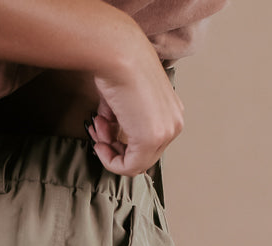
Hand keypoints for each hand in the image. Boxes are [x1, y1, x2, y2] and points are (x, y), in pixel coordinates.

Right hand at [87, 40, 183, 175]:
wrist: (118, 52)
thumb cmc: (119, 64)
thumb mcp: (125, 97)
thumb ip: (123, 119)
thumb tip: (109, 132)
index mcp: (171, 110)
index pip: (149, 142)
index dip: (121, 140)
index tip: (103, 130)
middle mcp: (173, 122)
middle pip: (142, 154)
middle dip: (114, 146)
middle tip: (98, 131)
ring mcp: (165, 132)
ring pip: (135, 162)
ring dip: (110, 150)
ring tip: (98, 128)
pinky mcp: (151, 139)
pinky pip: (129, 167)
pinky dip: (110, 160)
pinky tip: (100, 144)